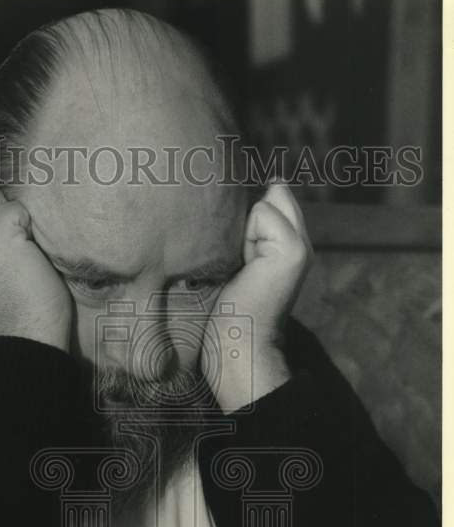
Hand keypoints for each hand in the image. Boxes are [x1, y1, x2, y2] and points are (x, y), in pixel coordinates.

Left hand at [208, 183, 312, 411]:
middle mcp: (301, 241)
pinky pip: (261, 213)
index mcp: (288, 243)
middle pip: (272, 194)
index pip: (273, 195)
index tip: (241, 255)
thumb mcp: (235, 258)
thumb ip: (249, 226)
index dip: (248, 216)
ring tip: (243, 266)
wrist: (235, 341)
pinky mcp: (293, 249)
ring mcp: (301, 245)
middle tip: (242, 262)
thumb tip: (264, 185)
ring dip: (244, 231)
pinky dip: (246, 237)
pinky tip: (247, 267)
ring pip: (265, 203)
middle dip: (247, 220)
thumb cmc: (225, 307)